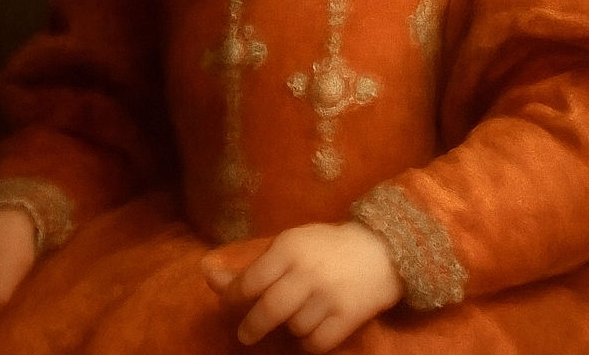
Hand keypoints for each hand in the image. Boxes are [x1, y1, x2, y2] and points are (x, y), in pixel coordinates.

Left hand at [202, 221, 402, 352]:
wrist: (381, 250)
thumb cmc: (326, 246)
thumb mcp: (290, 244)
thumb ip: (253, 265)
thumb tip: (207, 276)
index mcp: (290, 247)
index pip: (249, 281)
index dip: (233, 296)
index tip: (228, 303)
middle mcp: (307, 272)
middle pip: (267, 311)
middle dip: (251, 327)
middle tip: (247, 333)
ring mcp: (328, 296)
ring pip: (292, 328)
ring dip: (289, 328)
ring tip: (297, 314)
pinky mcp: (347, 318)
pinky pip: (315, 344)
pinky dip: (308, 342)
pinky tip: (312, 328)